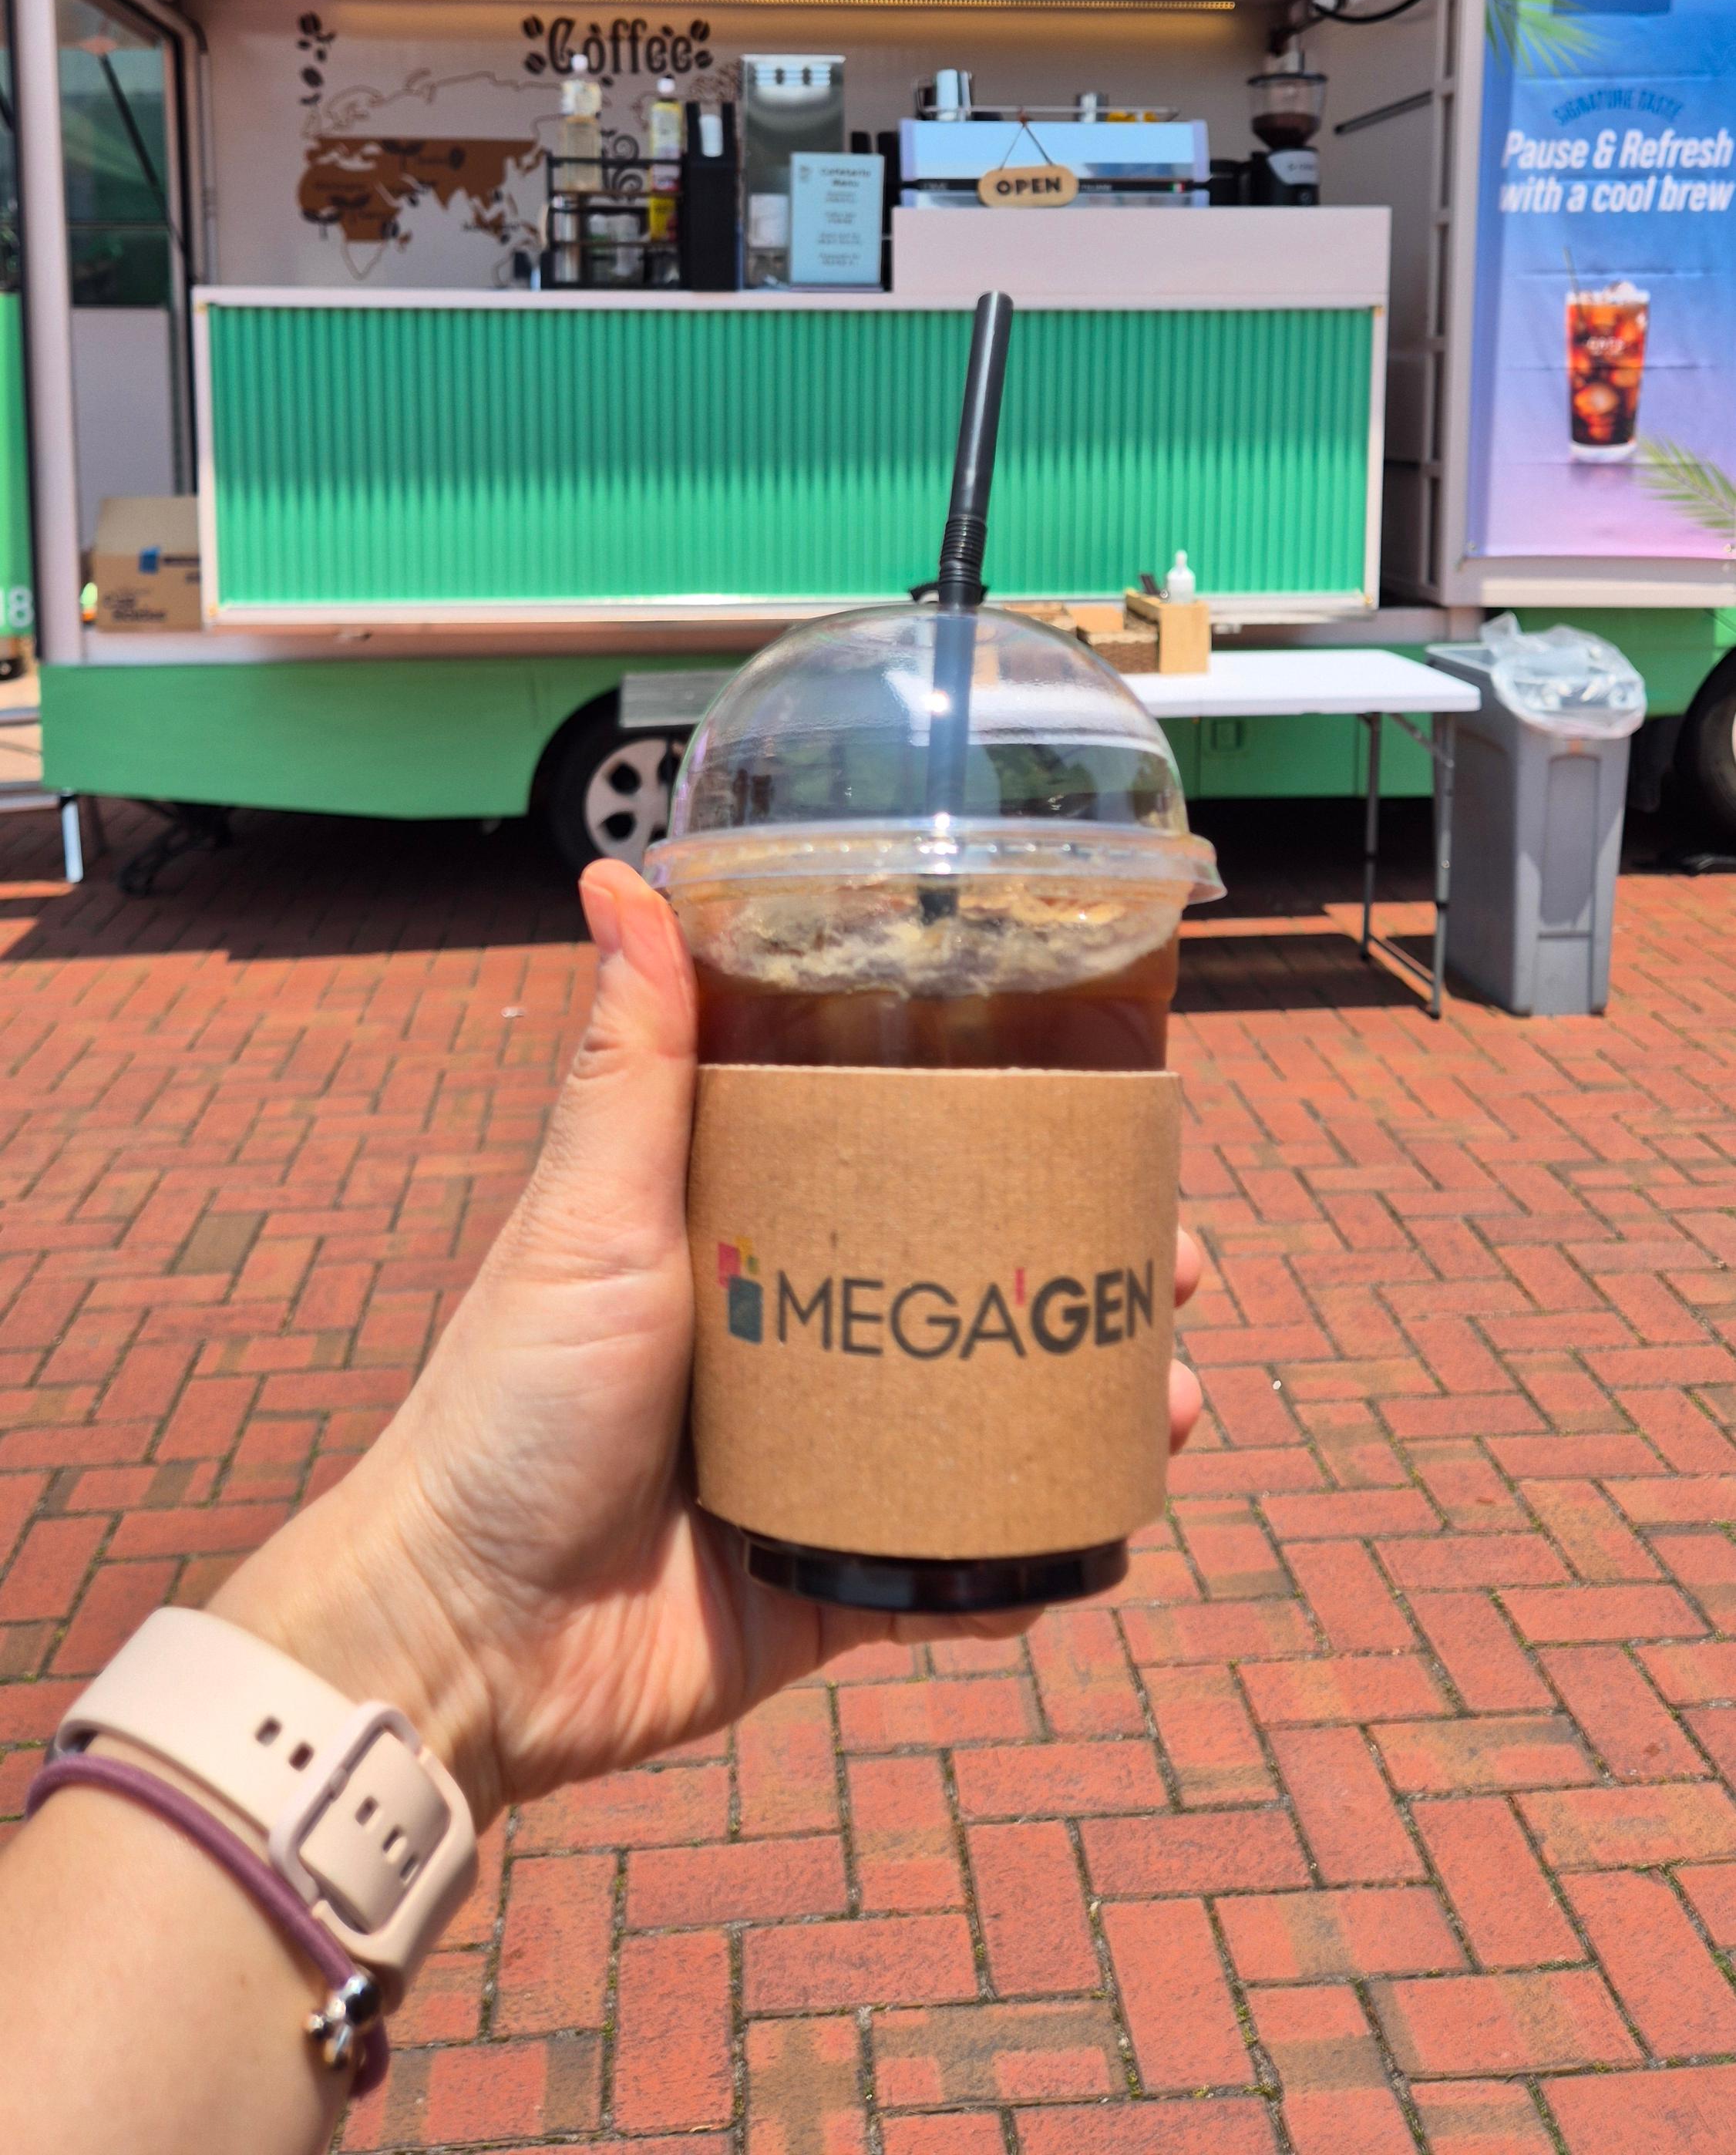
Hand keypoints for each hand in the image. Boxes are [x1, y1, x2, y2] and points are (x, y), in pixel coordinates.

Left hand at [214, 862, 1204, 1828]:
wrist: (460, 1632)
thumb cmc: (504, 1406)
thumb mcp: (586, 1215)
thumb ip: (631, 1061)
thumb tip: (619, 871)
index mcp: (748, 1239)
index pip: (901, 1162)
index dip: (1011, 1135)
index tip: (1107, 1110)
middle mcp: (801, 1343)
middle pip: (976, 1290)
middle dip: (1088, 1278)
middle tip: (1171, 1264)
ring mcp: (823, 1468)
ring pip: (995, 1424)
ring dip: (1095, 1408)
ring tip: (1168, 1395)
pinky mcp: (834, 1586)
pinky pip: (962, 1567)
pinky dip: (1038, 1550)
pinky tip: (1108, 1527)